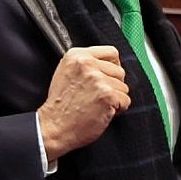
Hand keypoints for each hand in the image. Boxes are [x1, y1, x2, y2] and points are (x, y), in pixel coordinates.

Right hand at [38, 46, 129, 161]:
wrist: (55, 126)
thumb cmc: (60, 106)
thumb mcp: (66, 73)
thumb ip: (85, 64)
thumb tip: (106, 65)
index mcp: (77, 55)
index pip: (111, 52)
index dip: (113, 67)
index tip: (109, 77)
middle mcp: (87, 64)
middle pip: (119, 71)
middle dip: (114, 85)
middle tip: (99, 96)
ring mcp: (98, 79)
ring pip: (123, 87)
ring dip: (116, 98)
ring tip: (98, 104)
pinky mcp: (107, 95)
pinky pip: (126, 101)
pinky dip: (119, 109)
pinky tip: (103, 111)